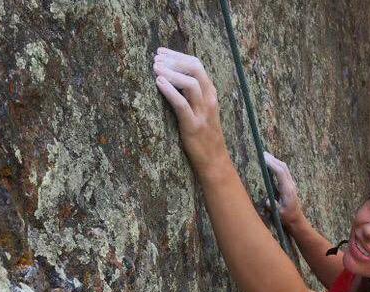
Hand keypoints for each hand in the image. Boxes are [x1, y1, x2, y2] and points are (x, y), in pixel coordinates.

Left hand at [153, 48, 229, 175]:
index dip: (178, 55)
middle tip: (156, 58)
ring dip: (171, 72)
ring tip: (155, 67)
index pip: (196, 65)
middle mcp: (209, 100)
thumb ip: (193, 96)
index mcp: (210, 94)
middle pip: (195, 68)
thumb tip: (173, 79)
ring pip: (190, 83)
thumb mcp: (203, 111)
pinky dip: (170, 91)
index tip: (161, 52)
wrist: (214, 161)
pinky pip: (181, 104)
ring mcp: (202, 113)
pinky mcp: (193, 126)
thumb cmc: (205, 137)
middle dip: (174, 60)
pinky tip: (158, 83)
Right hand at [263, 152, 303, 227]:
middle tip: (263, 153)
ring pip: (284, 168)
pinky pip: (284, 171)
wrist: (297, 219)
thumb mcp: (279, 213)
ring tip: (265, 156)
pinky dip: (277, 166)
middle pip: (283, 167)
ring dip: (275, 161)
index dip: (272, 165)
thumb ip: (273, 206)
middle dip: (273, 159)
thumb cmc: (287, 217)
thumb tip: (267, 200)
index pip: (280, 173)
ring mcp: (291, 183)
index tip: (263, 159)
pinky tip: (271, 164)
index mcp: (288, 190)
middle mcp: (291, 184)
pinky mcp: (290, 184)